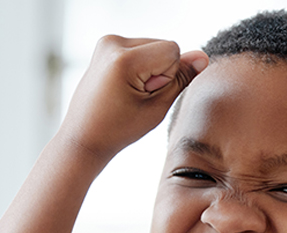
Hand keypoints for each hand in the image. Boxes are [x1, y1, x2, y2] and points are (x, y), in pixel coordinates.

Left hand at [57, 35, 209, 161]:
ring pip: (154, 47)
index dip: (168, 76)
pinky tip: (124, 85)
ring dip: (150, 69)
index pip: (173, 50)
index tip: (145, 95)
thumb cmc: (117, 129)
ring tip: (128, 92)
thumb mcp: (157, 107)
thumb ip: (181, 78)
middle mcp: (112, 43)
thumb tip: (202, 57)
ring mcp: (107, 42)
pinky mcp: (107, 45)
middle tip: (135, 96)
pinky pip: (141, 49)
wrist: (83, 137)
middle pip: (164, 46)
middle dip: (159, 71)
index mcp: (124, 59)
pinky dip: (140, 66)